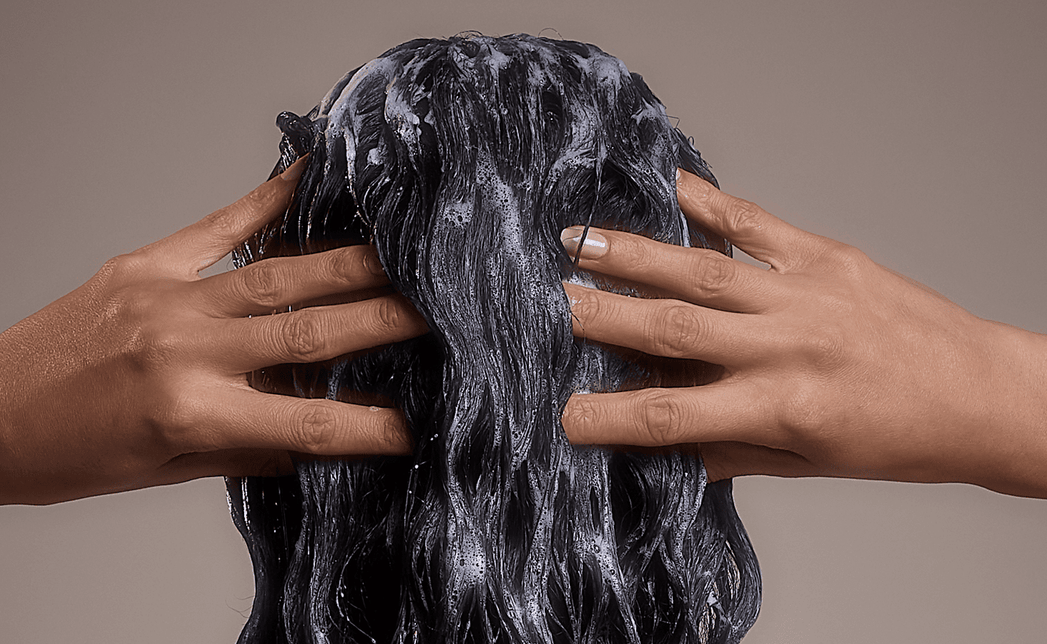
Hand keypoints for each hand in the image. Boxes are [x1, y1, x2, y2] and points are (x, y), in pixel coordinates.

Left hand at [0, 157, 427, 514]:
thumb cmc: (71, 455)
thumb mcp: (167, 469)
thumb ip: (248, 449)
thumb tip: (317, 438)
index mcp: (193, 413)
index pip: (309, 420)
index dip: (371, 427)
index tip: (417, 426)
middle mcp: (188, 350)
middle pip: (312, 332)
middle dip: (388, 321)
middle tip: (441, 310)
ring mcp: (168, 298)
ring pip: (283, 276)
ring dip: (353, 265)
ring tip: (405, 256)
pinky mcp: (146, 263)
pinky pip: (223, 224)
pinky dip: (272, 198)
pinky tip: (314, 176)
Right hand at [561, 169, 1046, 497]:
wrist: (981, 394)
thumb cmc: (898, 438)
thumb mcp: (810, 464)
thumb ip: (731, 452)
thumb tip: (664, 448)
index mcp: (780, 410)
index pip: (672, 417)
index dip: (610, 418)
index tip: (565, 414)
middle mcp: (785, 349)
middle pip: (672, 331)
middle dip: (602, 317)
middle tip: (550, 303)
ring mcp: (804, 296)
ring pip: (701, 271)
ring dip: (634, 255)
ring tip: (578, 242)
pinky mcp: (826, 257)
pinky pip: (756, 223)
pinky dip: (708, 201)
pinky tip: (668, 185)